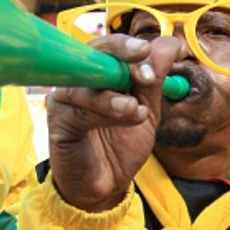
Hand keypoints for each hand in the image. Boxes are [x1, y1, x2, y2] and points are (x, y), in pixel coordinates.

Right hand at [46, 34, 179, 211]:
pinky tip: (128, 117)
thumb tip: (172, 44)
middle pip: (92, 54)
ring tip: (138, 109)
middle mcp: (77, 81)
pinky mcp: (58, 123)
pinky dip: (105, 112)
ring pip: (86, 85)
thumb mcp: (146, 109)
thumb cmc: (120, 145)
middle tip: (144, 63)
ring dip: (116, 94)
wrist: (106, 185)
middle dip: (120, 55)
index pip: (108, 47)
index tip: (149, 51)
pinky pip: (79, 112)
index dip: (127, 46)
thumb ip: (154, 78)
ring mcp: (64, 100)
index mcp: (97, 73)